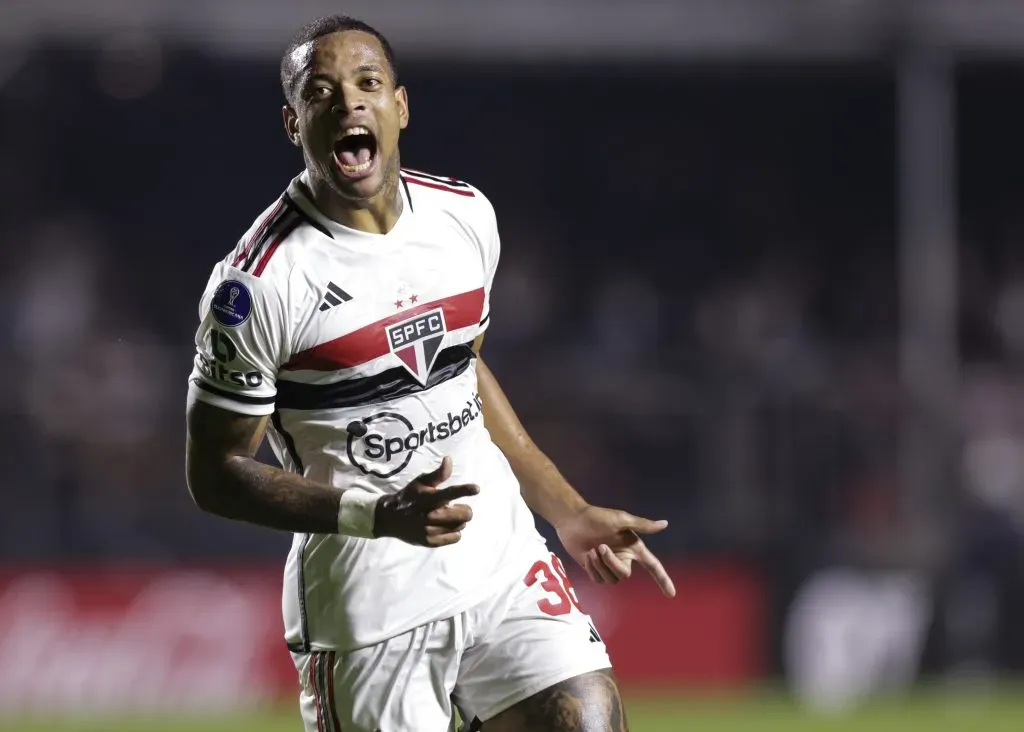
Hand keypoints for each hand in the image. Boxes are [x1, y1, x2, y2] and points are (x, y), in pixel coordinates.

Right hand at [373, 457, 478, 546]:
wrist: (390, 518)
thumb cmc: (409, 497)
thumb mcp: (421, 482)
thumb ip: (438, 474)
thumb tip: (449, 459)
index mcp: (429, 498)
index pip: (450, 493)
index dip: (464, 490)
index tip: (476, 488)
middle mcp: (430, 515)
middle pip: (464, 514)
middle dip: (464, 509)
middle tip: (455, 507)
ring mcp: (430, 530)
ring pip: (461, 526)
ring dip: (458, 521)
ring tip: (447, 517)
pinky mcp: (430, 542)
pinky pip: (455, 538)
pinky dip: (454, 532)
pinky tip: (445, 527)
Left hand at [556, 505, 675, 596]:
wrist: (572, 520)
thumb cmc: (597, 517)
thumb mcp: (621, 519)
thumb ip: (642, 524)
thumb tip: (664, 524)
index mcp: (633, 547)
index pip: (653, 566)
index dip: (663, 580)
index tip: (671, 594)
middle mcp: (624, 558)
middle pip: (625, 574)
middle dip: (612, 563)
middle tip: (600, 547)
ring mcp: (609, 565)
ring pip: (611, 580)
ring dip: (600, 565)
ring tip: (592, 549)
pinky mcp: (595, 570)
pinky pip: (598, 580)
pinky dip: (592, 569)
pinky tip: (587, 556)